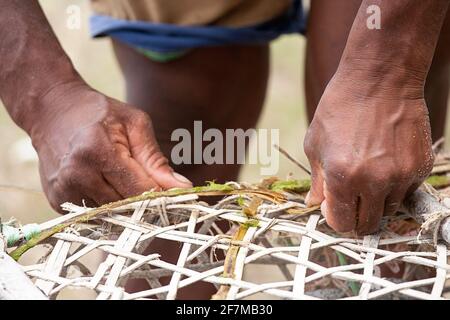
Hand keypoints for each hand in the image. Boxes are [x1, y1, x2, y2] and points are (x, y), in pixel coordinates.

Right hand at [30, 82, 191, 211]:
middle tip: (154, 188)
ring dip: (126, 207)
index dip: (162, 196)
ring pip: (112, 217)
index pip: (140, 190)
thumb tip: (183, 188)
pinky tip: (108, 187)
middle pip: (127, 208)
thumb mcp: (135, 124)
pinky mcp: (57, 202)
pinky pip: (95, 216)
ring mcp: (63, 192)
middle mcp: (76, 175)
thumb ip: (156, 160)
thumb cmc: (100, 113)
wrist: (52, 111)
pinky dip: (108, 207)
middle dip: (146, 203)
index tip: (177, 195)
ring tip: (126, 182)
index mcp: (97, 151)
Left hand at [304, 74, 433, 234]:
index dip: (335, 217)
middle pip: (368, 224)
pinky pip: (406, 191)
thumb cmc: (339, 108)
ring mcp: (401, 175)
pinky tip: (384, 163)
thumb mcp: (315, 144)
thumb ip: (317, 181)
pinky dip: (394, 186)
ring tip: (367, 175)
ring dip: (375, 202)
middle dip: (355, 216)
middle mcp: (374, 182)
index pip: (342, 223)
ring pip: (388, 210)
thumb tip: (314, 204)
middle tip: (350, 198)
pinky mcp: (421, 167)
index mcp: (342, 177)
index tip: (333, 206)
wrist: (379, 80)